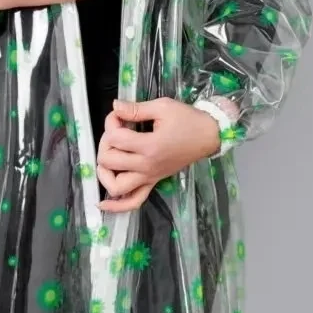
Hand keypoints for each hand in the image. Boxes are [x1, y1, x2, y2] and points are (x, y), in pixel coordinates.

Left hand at [96, 97, 222, 212]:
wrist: (208, 136)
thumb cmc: (187, 120)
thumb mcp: (163, 107)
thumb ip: (136, 109)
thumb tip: (114, 106)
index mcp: (149, 146)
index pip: (115, 138)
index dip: (111, 122)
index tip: (119, 115)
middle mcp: (147, 166)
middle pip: (108, 160)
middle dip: (105, 143)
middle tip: (116, 132)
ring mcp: (149, 177)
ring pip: (115, 186)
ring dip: (105, 173)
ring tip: (108, 157)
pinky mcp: (153, 182)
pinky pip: (134, 201)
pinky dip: (117, 206)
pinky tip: (103, 203)